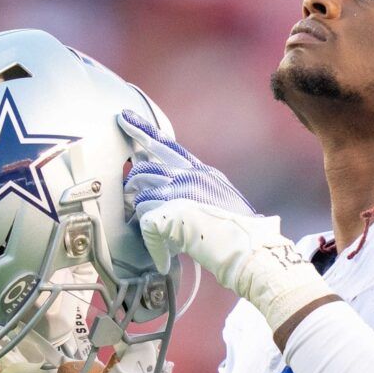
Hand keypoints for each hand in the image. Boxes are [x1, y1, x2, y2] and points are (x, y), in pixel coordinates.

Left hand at [117, 112, 334, 334]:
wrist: (249, 246)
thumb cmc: (237, 230)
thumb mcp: (218, 197)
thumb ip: (194, 187)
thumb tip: (167, 188)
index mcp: (200, 170)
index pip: (166, 145)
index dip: (143, 130)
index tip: (124, 118)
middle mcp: (188, 176)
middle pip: (144, 168)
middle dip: (133, 184)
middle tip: (135, 200)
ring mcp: (179, 192)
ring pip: (140, 196)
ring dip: (144, 216)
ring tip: (158, 231)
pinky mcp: (170, 212)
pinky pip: (144, 221)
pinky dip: (151, 241)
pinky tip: (162, 253)